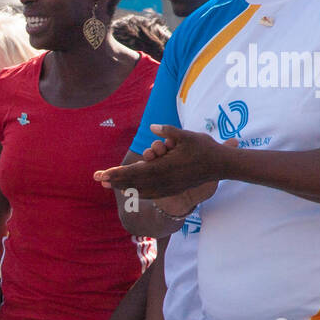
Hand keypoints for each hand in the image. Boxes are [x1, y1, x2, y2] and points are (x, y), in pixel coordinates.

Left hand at [94, 126, 236, 199]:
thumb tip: (152, 127)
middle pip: (133, 182)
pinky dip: (138, 191)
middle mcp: (164, 180)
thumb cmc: (204, 148)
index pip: (134, 172)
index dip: (117, 173)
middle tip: (97, 179)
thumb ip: (167, 131)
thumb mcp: (186, 135)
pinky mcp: (173, 189)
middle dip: (115, 180)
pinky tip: (131, 189)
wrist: (222, 165)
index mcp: (164, 167)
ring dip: (124, 185)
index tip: (102, 174)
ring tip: (109, 184)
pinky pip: (151, 193)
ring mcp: (169, 187)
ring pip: (141, 189)